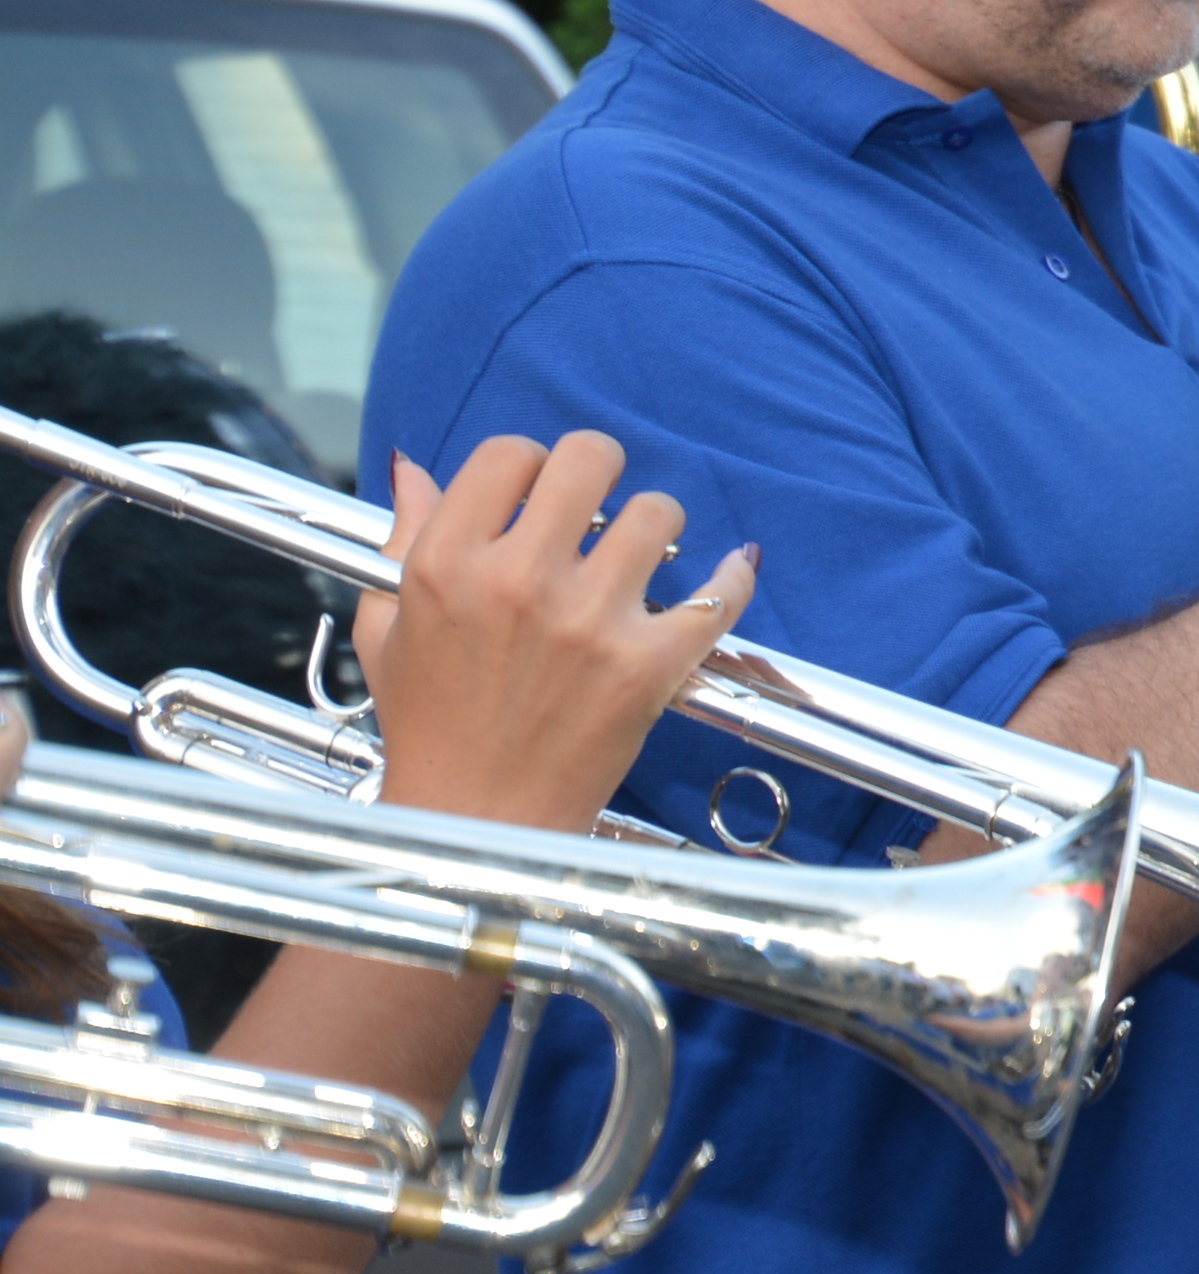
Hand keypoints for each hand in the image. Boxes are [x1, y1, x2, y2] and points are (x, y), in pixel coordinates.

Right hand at [355, 433, 754, 835]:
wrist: (476, 819)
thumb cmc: (429, 726)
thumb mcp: (388, 629)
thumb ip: (404, 540)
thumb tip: (415, 472)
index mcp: (445, 566)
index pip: (509, 454)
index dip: (531, 464)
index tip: (540, 491)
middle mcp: (517, 582)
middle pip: (590, 459)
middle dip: (602, 470)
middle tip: (602, 502)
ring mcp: (588, 623)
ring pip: (657, 514)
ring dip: (656, 526)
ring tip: (644, 553)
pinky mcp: (647, 666)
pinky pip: (717, 594)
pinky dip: (734, 576)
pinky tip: (732, 567)